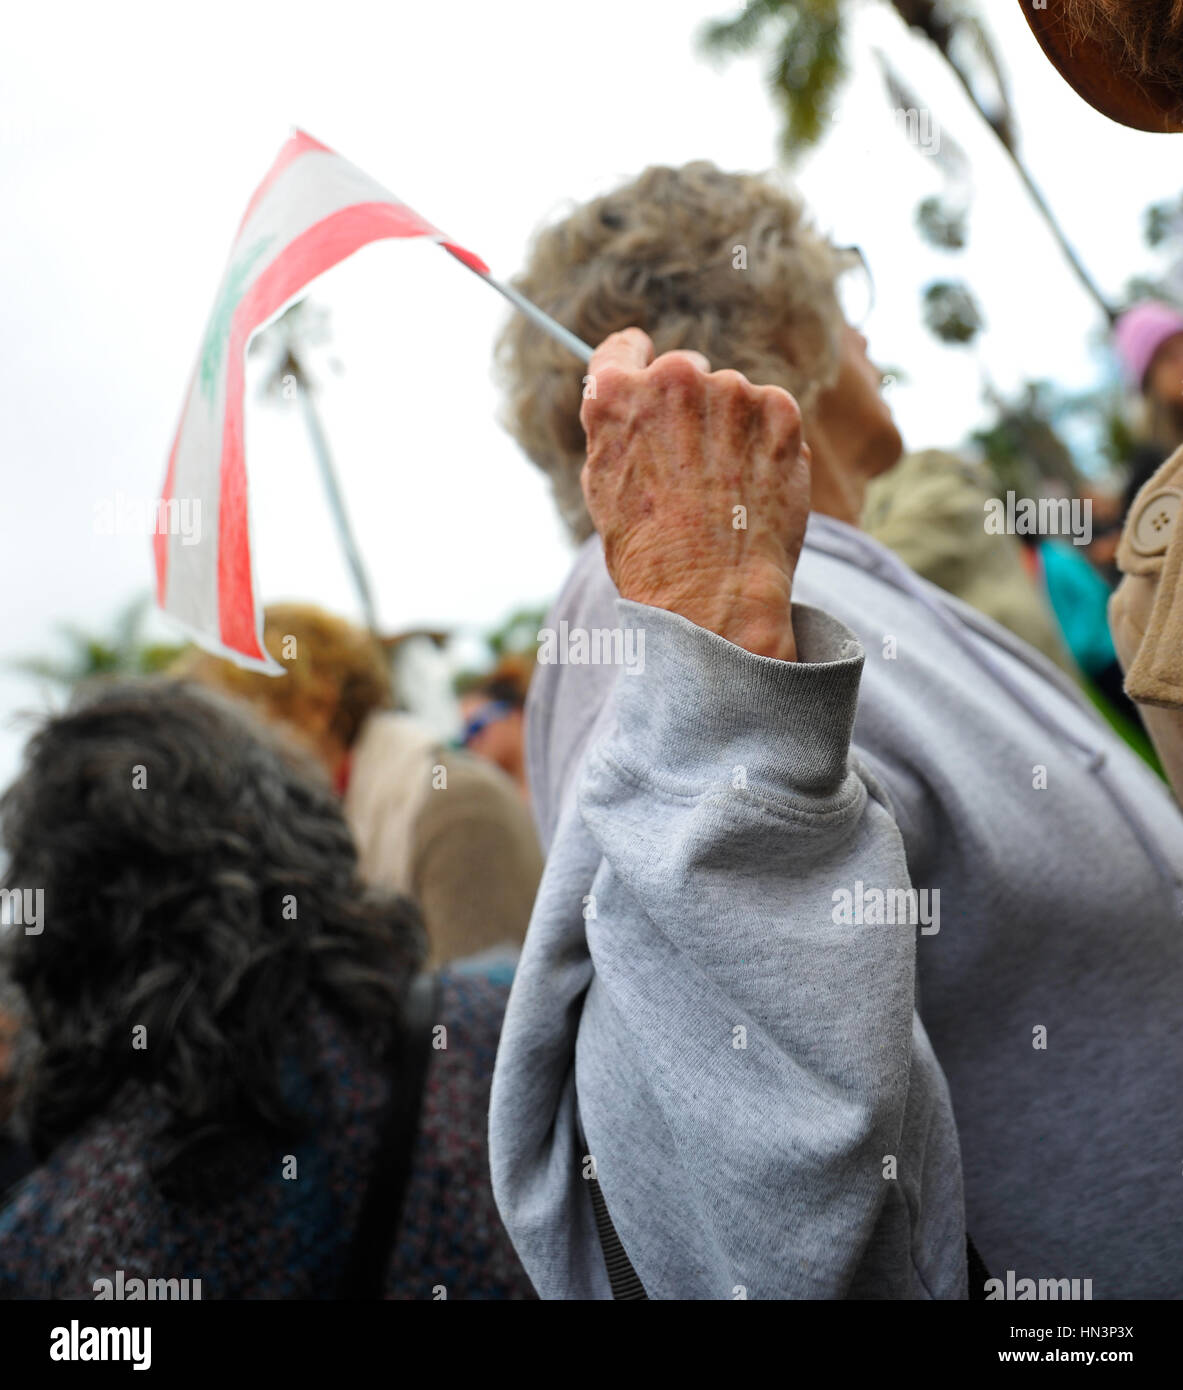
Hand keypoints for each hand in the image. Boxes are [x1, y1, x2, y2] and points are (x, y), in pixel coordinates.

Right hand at [580, 328, 809, 661]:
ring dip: (731, 428)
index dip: (637, 363)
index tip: (649, 375)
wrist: (712, 592)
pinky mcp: (780, 409)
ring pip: (732, 397)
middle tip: (692, 465)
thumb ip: (618, 430)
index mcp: (615, 394)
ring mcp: (731, 390)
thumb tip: (637, 405)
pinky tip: (753, 488)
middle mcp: (673, 378)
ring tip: (726, 491)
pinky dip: (767, 443)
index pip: (624, 348)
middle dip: (689, 407)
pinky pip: (771, 413)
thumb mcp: (604, 486)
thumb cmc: (649, 553)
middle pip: (684, 370)